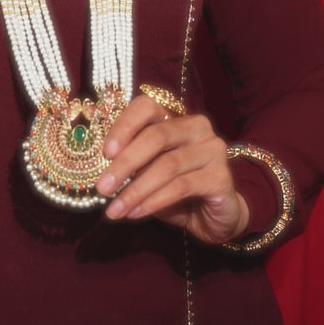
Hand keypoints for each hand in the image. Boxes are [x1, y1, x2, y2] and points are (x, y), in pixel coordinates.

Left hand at [95, 94, 249, 243]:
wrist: (216, 218)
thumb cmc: (178, 192)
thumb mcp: (151, 174)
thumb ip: (134, 166)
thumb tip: (103, 172)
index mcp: (176, 117)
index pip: (147, 107)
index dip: (124, 125)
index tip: (105, 152)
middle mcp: (197, 126)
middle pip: (156, 136)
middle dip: (125, 163)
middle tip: (102, 187)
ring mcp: (212, 150)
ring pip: (167, 165)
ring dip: (136, 190)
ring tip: (115, 209)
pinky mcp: (221, 177)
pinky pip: (181, 186)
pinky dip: (154, 201)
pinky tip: (136, 213)